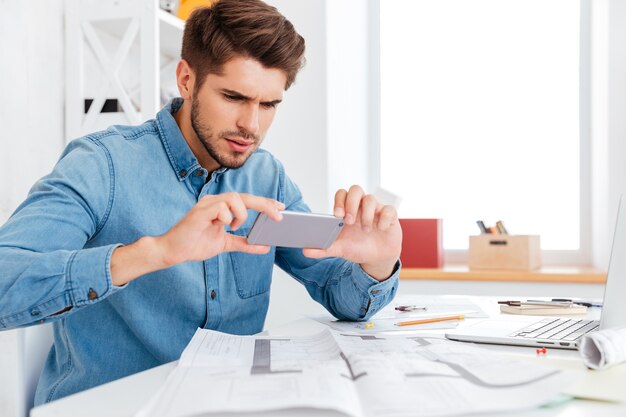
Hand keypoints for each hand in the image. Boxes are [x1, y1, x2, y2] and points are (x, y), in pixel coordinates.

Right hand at [157, 192, 283, 265]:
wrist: (174, 251)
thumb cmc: (195, 244)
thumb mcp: (226, 244)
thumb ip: (244, 243)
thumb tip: (264, 247)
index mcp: (221, 207)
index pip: (247, 200)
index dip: (265, 202)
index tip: (281, 207)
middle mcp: (215, 201)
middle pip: (245, 196)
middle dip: (264, 204)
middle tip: (278, 214)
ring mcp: (208, 204)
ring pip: (234, 198)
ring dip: (241, 214)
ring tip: (235, 226)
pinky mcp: (200, 211)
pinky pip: (221, 208)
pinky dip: (226, 218)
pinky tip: (220, 226)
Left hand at [303, 185, 401, 280]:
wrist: (376, 258)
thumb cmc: (357, 248)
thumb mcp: (340, 249)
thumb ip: (323, 248)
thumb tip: (305, 251)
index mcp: (347, 210)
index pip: (342, 194)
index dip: (339, 201)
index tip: (337, 215)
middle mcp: (361, 206)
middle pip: (356, 189)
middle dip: (351, 203)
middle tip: (349, 221)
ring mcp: (376, 209)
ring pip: (371, 199)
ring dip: (366, 215)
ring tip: (365, 230)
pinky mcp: (390, 216)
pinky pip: (389, 209)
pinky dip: (384, 219)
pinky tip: (381, 229)